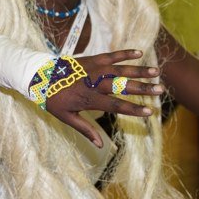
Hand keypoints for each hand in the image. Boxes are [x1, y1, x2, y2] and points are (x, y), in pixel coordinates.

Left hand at [45, 49, 162, 147]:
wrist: (38, 75)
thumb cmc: (52, 99)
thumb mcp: (65, 117)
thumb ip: (85, 129)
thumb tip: (99, 145)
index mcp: (89, 98)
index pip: (115, 105)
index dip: (133, 109)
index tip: (149, 112)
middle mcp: (93, 82)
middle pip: (122, 85)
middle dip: (142, 88)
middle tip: (160, 90)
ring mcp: (93, 69)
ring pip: (120, 69)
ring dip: (138, 70)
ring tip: (156, 72)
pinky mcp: (90, 59)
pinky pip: (110, 55)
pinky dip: (124, 53)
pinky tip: (139, 53)